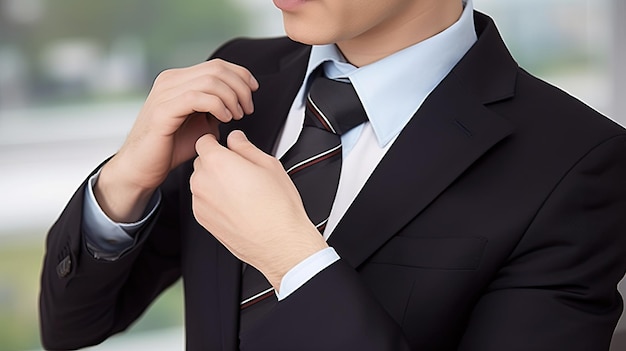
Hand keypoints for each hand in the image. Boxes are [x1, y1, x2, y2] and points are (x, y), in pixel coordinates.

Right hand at [95, 59, 258, 221]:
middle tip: (246, 109)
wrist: (143, 167)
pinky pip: (197, 98)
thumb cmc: (171, 148)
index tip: (253, 92)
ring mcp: (165, 93)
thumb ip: (215, 108)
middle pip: (217, 69)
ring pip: (210, 81)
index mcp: (179, 80)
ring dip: (231, 98)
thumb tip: (236, 102)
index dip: (241, 75)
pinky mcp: (163, 110)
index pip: (217, 65)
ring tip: (236, 115)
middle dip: (240, 88)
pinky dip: (217, 106)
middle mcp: (170, 81)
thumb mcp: (201, 124)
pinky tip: (224, 118)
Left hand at [190, 131, 328, 289]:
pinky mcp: (202, 220)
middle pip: (202, 162)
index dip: (217, 142)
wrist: (279, 242)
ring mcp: (200, 203)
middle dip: (217, 163)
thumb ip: (246, 146)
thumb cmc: (278, 207)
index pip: (203, 141)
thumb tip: (236, 139)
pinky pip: (203, 201)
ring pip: (201, 182)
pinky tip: (237, 206)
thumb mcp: (269, 164)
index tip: (226, 147)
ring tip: (242, 192)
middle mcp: (203, 182)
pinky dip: (214, 200)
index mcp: (218, 163)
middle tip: (241, 172)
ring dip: (215, 182)